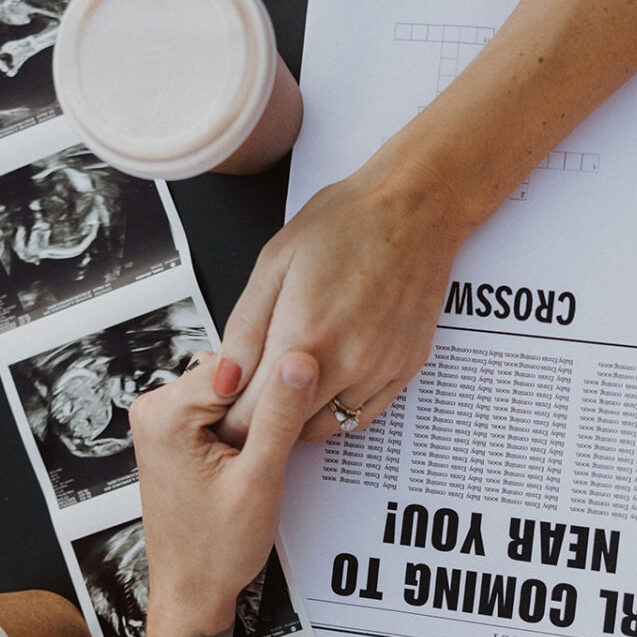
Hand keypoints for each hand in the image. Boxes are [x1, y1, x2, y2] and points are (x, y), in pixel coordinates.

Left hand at [128, 349, 319, 632]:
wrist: (192, 590)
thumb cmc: (214, 550)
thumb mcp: (259, 480)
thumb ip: (280, 416)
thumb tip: (299, 360)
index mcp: (165, 413)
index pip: (239, 362)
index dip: (275, 388)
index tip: (290, 418)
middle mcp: (155, 410)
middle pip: (234, 373)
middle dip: (263, 403)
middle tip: (269, 450)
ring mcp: (164, 420)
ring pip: (232, 390)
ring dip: (255, 416)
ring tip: (256, 459)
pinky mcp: (177, 432)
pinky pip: (222, 408)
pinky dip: (244, 427)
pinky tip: (249, 458)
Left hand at [216, 163, 466, 443]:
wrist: (414, 208)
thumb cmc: (345, 224)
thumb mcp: (273, 264)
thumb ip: (244, 330)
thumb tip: (224, 381)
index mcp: (303, 336)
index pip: (253, 414)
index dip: (230, 419)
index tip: (223, 410)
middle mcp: (346, 363)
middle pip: (288, 428)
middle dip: (261, 422)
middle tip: (249, 399)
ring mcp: (379, 370)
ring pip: (325, 427)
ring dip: (300, 419)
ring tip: (287, 389)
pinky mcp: (405, 368)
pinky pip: (362, 416)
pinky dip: (336, 411)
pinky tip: (323, 385)